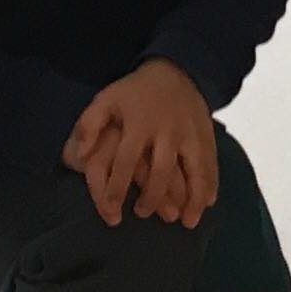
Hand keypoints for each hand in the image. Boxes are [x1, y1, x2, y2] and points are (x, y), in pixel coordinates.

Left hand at [63, 60, 218, 227]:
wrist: (175, 69)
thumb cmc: (135, 92)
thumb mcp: (106, 99)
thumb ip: (89, 125)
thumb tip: (79, 155)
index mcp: (139, 124)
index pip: (126, 162)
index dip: (117, 190)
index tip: (112, 214)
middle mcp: (167, 130)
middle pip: (161, 171)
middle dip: (153, 198)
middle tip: (142, 214)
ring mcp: (190, 132)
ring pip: (194, 169)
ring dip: (192, 198)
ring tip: (186, 222)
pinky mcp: (207, 133)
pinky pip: (211, 161)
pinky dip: (211, 183)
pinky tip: (208, 203)